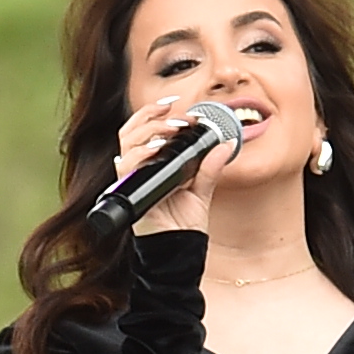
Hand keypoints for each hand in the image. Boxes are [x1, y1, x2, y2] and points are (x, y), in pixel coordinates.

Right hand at [109, 94, 222, 240]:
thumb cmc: (185, 222)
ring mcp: (133, 179)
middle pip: (131, 129)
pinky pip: (126, 167)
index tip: (177, 103)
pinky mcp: (131, 193)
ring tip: (172, 129)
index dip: (155, 111)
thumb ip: (211, 166)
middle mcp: (140, 168)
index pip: (145, 128)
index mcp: (154, 163)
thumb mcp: (203, 189)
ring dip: (149, 129)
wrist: (180, 249)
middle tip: (176, 112)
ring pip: (126, 141)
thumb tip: (228, 142)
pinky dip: (140, 154)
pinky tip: (157, 148)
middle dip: (151, 114)